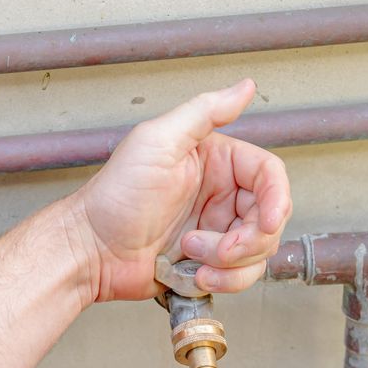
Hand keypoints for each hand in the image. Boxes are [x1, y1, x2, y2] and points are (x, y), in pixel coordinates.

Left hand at [72, 79, 292, 301]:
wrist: (91, 249)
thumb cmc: (115, 196)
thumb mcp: (157, 141)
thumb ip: (204, 112)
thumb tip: (244, 87)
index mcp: (217, 162)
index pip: (269, 176)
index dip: (277, 200)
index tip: (267, 221)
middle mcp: (222, 195)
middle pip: (270, 218)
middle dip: (249, 240)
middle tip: (216, 249)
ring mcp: (217, 230)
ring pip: (258, 251)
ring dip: (230, 263)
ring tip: (191, 256)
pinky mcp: (209, 262)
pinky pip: (239, 276)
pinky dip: (223, 280)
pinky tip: (193, 274)